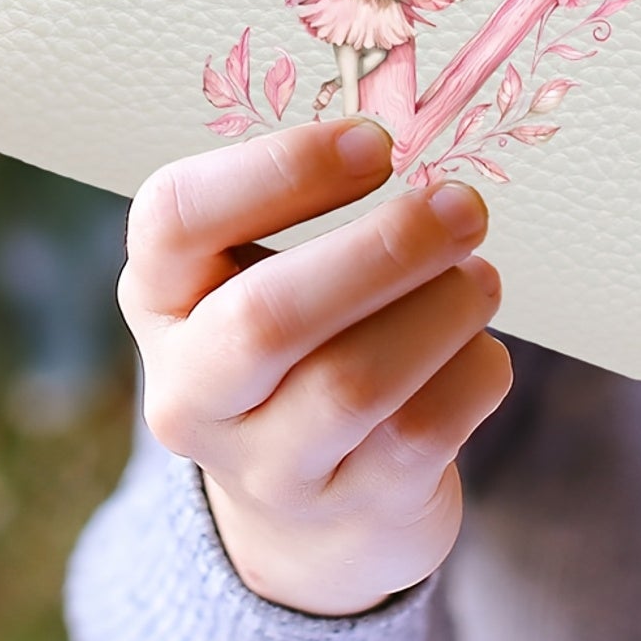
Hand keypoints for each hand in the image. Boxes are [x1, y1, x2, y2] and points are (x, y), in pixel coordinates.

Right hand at [121, 117, 510, 617]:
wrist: (314, 515)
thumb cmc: (301, 347)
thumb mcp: (260, 275)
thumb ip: (305, 207)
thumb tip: (418, 125)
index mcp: (160, 298)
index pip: (176, 219)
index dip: (280, 170)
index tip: (375, 143)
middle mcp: (190, 390)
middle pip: (269, 317)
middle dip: (383, 251)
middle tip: (461, 206)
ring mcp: (263, 466)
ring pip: (355, 384)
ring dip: (442, 312)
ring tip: (480, 278)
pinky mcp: (345, 512)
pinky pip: (422, 434)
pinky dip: (472, 374)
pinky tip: (479, 348)